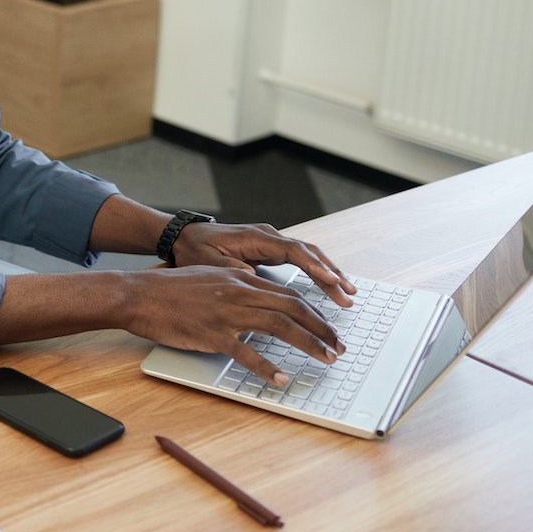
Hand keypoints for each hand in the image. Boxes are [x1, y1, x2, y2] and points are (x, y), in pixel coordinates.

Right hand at [120, 260, 348, 386]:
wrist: (138, 295)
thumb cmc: (169, 289)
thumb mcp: (209, 277)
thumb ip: (236, 286)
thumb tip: (258, 298)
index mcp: (239, 279)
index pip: (288, 294)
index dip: (314, 313)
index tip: (329, 328)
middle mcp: (238, 292)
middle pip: (292, 308)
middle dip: (322, 328)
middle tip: (339, 346)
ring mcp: (225, 313)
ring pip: (279, 326)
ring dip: (308, 344)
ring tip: (325, 359)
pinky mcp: (211, 334)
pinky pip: (246, 352)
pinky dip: (267, 367)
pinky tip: (280, 379)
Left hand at [172, 221, 356, 304]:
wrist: (183, 238)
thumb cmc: (194, 250)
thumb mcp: (209, 262)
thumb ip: (233, 270)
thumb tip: (253, 277)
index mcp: (255, 238)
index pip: (293, 250)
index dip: (314, 266)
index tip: (332, 281)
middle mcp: (268, 237)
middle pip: (308, 252)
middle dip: (331, 273)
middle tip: (349, 294)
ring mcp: (271, 243)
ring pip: (308, 255)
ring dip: (329, 273)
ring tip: (348, 293)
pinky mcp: (270, 251)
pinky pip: (300, 260)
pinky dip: (317, 272)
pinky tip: (330, 286)